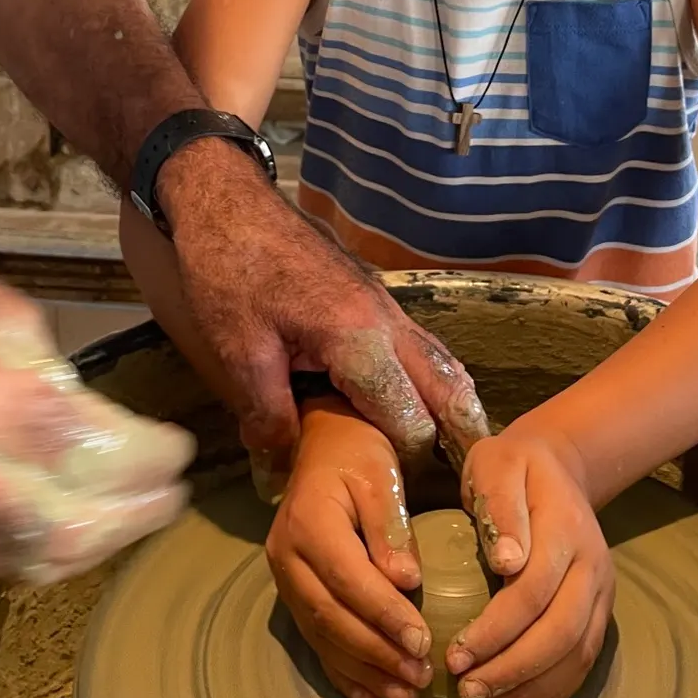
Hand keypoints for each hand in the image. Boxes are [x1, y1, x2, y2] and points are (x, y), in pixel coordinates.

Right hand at [0, 225, 192, 580]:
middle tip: (170, 497)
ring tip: (124, 516)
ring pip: (27, 562)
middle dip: (137, 517)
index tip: (178, 449)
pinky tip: (53, 521)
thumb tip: (96, 418)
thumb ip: (49, 372)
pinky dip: (25, 546)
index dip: (153, 461)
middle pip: (74, 530)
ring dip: (89, 543)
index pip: (102, 455)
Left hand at [159, 142, 488, 468]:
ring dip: (456, 407)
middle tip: (470, 486)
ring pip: (443, 362)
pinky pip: (422, 345)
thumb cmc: (229, 271)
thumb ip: (268, 417)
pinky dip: (436, 381)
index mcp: (358, 339)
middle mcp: (388, 321)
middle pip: (449, 389)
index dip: (408, 464)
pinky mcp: (374, 297)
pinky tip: (423, 403)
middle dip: (462, 437)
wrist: (227, 201)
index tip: (397, 496)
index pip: (411, 421)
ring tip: (461, 452)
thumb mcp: (239, 352)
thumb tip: (281, 476)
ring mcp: (386, 305)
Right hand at [266, 400, 432, 697]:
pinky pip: (315, 638)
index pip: (349, 580)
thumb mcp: (380, 475)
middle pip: (332, 616)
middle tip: (419, 679)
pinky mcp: (292, 592)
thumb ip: (391, 527)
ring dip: (364, 671)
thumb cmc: (358, 455)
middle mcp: (287, 557)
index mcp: (309, 523)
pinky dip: (342, 671)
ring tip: (405, 697)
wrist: (323, 444)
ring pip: (323, 635)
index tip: (423, 642)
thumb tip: (407, 581)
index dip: (385, 615)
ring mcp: (285, 578)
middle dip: (377, 653)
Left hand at [447, 422, 613, 697]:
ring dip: (534, 691)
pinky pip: (585, 659)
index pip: (533, 592)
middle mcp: (593, 565)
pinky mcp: (600, 609)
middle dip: (513, 671)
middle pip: (561, 633)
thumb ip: (500, 505)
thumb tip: (506, 561)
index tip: (455, 656)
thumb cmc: (512, 466)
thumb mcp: (496, 464)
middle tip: (468, 694)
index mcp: (566, 529)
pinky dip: (557, 692)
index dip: (495, 631)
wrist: (558, 465)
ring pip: (577, 654)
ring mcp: (602, 591)